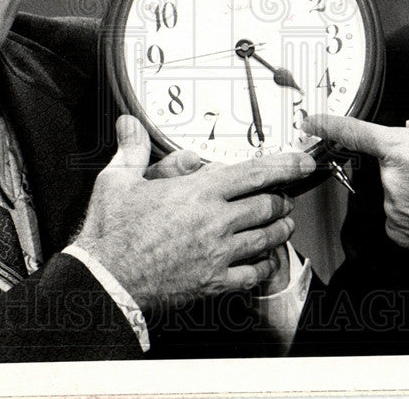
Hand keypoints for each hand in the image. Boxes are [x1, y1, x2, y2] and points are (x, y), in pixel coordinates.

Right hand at [73, 116, 316, 312]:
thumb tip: (130, 125)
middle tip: (285, 195)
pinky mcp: (214, 282)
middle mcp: (215, 222)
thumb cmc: (112, 233)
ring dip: (280, 228)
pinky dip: (265, 264)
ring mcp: (218, 254)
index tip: (302, 162)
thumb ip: (133, 149)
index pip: (255, 173)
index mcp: (199, 192)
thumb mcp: (118, 180)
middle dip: (282, 199)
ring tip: (283, 222)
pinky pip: (253, 273)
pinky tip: (264, 259)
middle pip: (267, 206)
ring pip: (266, 238)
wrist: (105, 280)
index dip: (285, 166)